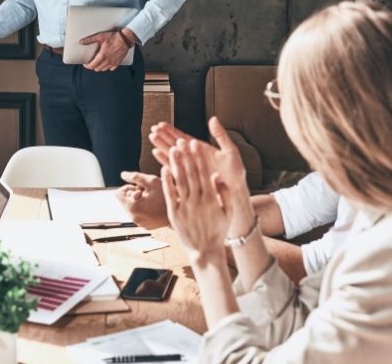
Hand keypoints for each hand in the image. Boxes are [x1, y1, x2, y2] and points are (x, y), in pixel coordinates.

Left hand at [80, 28, 134, 71]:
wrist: (126, 38)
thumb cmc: (114, 37)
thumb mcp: (100, 37)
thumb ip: (90, 40)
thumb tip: (82, 42)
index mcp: (102, 56)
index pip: (92, 65)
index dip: (87, 66)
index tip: (85, 63)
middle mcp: (108, 61)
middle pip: (97, 68)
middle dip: (93, 66)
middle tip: (91, 62)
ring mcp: (113, 62)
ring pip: (104, 69)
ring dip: (100, 67)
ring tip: (98, 62)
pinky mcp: (118, 62)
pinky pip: (111, 68)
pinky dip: (108, 67)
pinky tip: (106, 62)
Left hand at [116, 171, 169, 228]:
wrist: (182, 212)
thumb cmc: (167, 196)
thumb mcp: (152, 181)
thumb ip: (135, 177)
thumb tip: (123, 174)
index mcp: (132, 207)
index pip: (118, 194)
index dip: (128, 187)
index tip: (139, 187)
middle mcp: (133, 217)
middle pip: (125, 201)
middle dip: (134, 194)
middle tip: (148, 192)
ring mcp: (140, 223)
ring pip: (132, 208)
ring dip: (139, 201)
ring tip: (153, 199)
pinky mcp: (146, 226)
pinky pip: (139, 215)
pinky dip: (144, 209)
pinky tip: (155, 206)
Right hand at [150, 117, 247, 198]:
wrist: (236, 194)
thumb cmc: (236, 175)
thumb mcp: (230, 152)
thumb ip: (220, 135)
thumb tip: (212, 119)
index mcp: (202, 150)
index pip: (184, 138)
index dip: (172, 131)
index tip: (162, 124)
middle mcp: (194, 158)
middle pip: (176, 145)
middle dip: (164, 137)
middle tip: (153, 129)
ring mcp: (190, 169)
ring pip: (173, 155)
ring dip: (162, 146)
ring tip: (152, 138)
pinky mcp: (188, 179)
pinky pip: (174, 168)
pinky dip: (165, 160)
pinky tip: (157, 153)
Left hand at [161, 141, 231, 257]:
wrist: (205, 251)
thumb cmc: (218, 231)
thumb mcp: (227, 212)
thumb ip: (224, 194)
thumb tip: (217, 175)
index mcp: (211, 199)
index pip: (203, 173)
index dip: (198, 157)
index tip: (195, 143)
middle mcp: (197, 201)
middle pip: (190, 174)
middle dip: (186, 156)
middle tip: (181, 141)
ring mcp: (185, 207)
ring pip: (179, 181)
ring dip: (175, 164)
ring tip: (172, 149)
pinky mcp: (174, 213)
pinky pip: (170, 194)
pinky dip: (167, 181)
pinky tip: (164, 168)